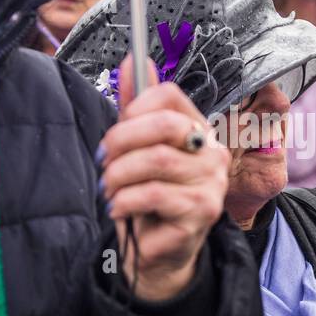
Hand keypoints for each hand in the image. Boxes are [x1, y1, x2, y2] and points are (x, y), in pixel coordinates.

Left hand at [98, 56, 230, 301]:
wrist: (156, 254)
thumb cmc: (148, 200)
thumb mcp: (138, 151)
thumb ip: (136, 108)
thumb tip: (131, 61)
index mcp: (198, 129)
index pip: (170, 96)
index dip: (135, 107)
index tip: (117, 130)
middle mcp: (213, 152)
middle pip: (165, 124)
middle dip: (121, 141)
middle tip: (103, 160)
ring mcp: (212, 182)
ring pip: (156, 161)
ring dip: (118, 175)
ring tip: (108, 189)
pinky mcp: (203, 211)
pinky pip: (153, 194)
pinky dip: (124, 201)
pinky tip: (118, 209)